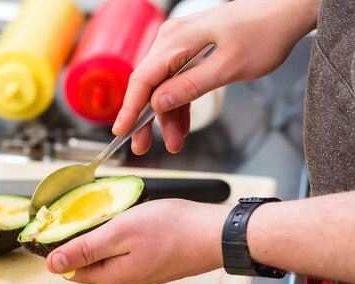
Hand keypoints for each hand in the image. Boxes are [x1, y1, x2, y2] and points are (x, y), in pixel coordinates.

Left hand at [45, 200, 230, 283]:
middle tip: (89, 215)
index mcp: (111, 277)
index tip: (65, 224)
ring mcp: (140, 276)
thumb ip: (85, 249)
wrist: (214, 235)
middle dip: (83, 242)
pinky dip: (120, 241)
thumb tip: (52, 265)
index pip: (70, 269)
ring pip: (108, 259)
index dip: (62, 247)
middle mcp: (124, 282)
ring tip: (110, 217)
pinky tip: (129, 225)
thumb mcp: (119, 233)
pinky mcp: (153, 267)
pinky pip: (125, 256)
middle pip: (89, 265)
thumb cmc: (171, 230)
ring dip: (102, 240)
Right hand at [113, 0, 318, 154]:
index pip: (142, 79)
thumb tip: (157, 103)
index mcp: (176, 40)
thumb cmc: (263, 34)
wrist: (285, 13)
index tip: (121, 132)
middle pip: (148, 86)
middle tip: (142, 147)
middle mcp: (172, 40)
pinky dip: (179, 104)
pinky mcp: (190, 51)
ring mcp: (179, 45)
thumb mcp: (228, 67)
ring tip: (175, 141)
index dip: (129, 109)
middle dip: (146, 119)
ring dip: (167, 116)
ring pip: (163, 87)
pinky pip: (176, 82)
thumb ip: (190, 86)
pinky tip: (182, 125)